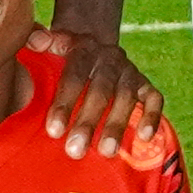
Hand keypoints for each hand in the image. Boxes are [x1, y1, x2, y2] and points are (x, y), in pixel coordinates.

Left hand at [37, 29, 166, 159]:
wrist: (92, 43)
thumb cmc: (63, 56)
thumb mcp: (50, 44)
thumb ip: (37, 40)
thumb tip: (37, 42)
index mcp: (83, 50)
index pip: (74, 77)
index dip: (65, 104)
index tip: (54, 131)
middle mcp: (109, 59)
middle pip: (100, 91)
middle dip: (88, 122)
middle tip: (75, 150)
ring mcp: (129, 72)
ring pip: (126, 97)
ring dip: (117, 125)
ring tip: (106, 152)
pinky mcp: (145, 84)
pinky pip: (154, 99)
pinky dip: (152, 117)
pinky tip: (143, 138)